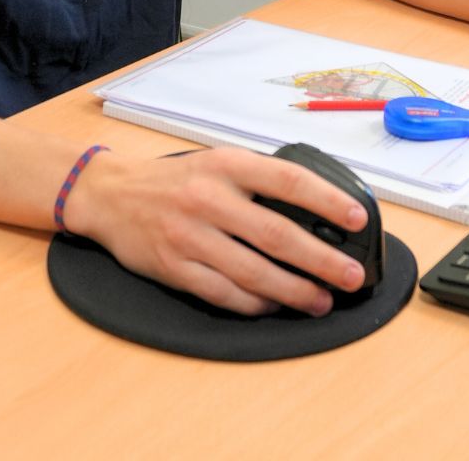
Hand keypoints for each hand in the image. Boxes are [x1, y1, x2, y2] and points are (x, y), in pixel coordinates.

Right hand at [65, 147, 368, 315]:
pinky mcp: (175, 267)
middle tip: (351, 274)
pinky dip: (256, 303)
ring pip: (254, 271)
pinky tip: (276, 305)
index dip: (327, 200)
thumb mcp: (217, 163)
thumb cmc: (175, 180)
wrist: (111, 195)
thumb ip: (258, 180)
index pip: (287, 180)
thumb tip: (316, 209)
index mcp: (226, 164)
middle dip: (321, 259)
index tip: (357, 217)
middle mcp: (209, 198)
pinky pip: (225, 293)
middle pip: (277, 234)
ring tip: (322, 300)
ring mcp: (190, 235)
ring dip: (295, 290)